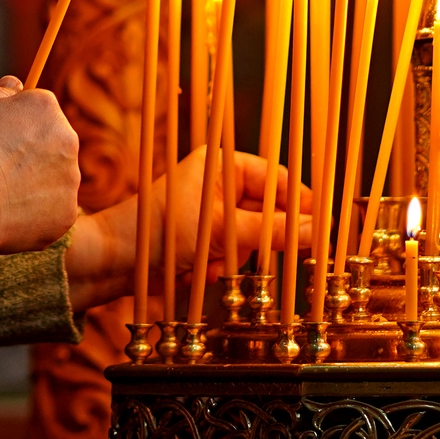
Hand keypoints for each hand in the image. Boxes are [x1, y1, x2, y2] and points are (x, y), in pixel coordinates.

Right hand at [0, 77, 78, 253]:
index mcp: (45, 107)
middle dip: (31, 153)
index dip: (16, 125)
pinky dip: (34, 214)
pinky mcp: (66, 213)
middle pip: (53, 143)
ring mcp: (70, 178)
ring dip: (35, 183)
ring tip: (0, 194)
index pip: (39, 111)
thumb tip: (15, 83)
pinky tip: (9, 215)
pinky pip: (52, 210)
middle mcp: (67, 139)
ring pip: (54, 178)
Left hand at [63, 148, 313, 314]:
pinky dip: (219, 268)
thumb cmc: (163, 230)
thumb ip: (272, 232)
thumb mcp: (224, 230)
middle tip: (269, 255)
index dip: (301, 204)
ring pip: (250, 240)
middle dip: (261, 239)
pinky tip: (197, 272)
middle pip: (266, 212)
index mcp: (222, 165)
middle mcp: (219, 185)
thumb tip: (319, 232)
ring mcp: (211, 215)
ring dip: (236, 258)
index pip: (277, 181)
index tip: (324, 227)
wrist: (115, 261)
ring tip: (212, 264)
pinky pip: (230, 256)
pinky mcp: (202, 242)